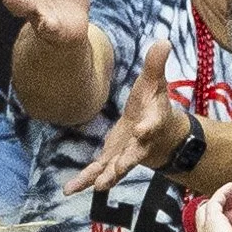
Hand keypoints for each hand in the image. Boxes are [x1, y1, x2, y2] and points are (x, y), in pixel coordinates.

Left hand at [65, 40, 180, 193]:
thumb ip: (156, 65)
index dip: (148, 127)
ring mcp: (124, 155)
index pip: (151, 125)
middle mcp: (139, 144)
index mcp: (152, 122)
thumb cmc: (154, 105)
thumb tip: (162, 41)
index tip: (143, 129)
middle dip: (126, 161)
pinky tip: (68, 190)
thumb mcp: (155, 83)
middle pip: (133, 154)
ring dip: (105, 176)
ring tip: (96, 186)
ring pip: (114, 169)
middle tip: (119, 169)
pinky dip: (84, 181)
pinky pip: (96, 172)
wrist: (159, 133)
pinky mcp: (110, 161)